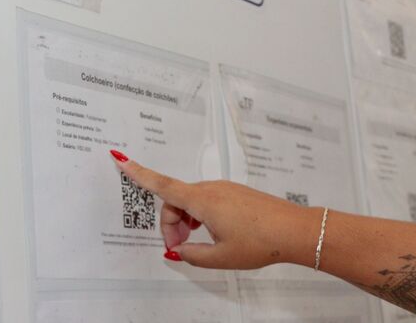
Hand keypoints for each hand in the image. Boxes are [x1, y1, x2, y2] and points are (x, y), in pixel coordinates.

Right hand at [110, 150, 322, 269]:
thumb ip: (192, 255)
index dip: (138, 173)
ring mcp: (224, 188)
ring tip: (198, 245)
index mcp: (202, 201)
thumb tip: (178, 251)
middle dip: (170, 223)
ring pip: (191, 201)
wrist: (296, 231)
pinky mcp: (234, 192)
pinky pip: (206, 200)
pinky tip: (213, 235)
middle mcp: (210, 189)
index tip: (119, 157)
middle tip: (179, 248)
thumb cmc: (261, 242)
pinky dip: (200, 216)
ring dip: (186, 221)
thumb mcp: (221, 257)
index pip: (162, 186)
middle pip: (175, 200)